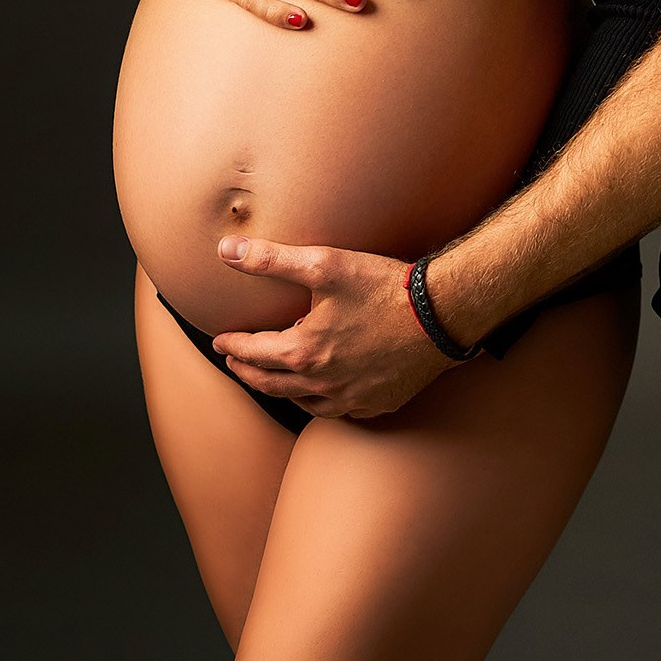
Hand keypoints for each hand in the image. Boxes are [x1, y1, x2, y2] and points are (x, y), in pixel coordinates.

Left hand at [211, 237, 454, 416]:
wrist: (440, 315)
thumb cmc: (383, 287)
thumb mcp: (324, 265)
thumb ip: (270, 259)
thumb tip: (227, 250)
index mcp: (304, 351)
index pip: (254, 352)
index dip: (233, 345)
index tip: (220, 341)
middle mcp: (322, 383)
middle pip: (271, 384)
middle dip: (248, 372)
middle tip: (235, 362)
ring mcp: (351, 397)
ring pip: (303, 403)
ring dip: (280, 391)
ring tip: (272, 379)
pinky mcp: (377, 403)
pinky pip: (339, 411)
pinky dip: (320, 402)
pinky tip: (322, 394)